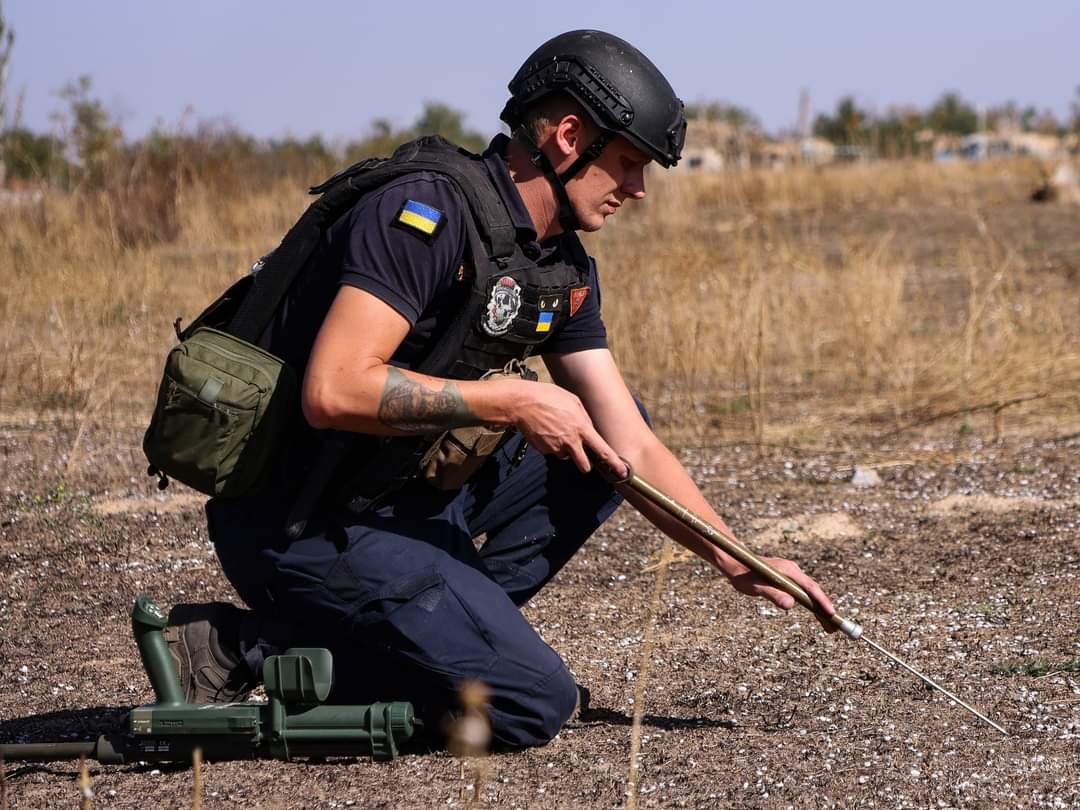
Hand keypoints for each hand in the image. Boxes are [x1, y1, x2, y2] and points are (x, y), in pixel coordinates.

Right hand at [512, 381, 628, 478]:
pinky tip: (546, 429)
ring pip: (565, 455)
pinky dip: (551, 444)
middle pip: (584, 465)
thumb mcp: (573, 400)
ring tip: (556, 429)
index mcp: (581, 428)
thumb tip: (589, 427)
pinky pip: (552, 450)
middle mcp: (570, 442)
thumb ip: (584, 417)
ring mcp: (556, 448)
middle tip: (581, 453)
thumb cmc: (548, 397)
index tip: (622, 472)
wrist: (522, 403)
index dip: (614, 463)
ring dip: (565, 448)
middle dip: (584, 463)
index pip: (602, 450)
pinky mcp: (544, 450)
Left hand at [727, 556, 838, 632]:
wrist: (736, 564)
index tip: (831, 614)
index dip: (822, 601)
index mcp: (789, 570)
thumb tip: (790, 605)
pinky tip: (816, 614)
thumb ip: (773, 595)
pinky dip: (811, 604)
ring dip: (819, 608)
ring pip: (810, 592)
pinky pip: (803, 592)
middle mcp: (793, 571)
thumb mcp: (756, 587)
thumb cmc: (744, 576)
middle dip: (825, 609)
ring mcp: (792, 574)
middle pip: (814, 591)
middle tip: (835, 628)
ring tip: (829, 625)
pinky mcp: (788, 579)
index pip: (810, 587)